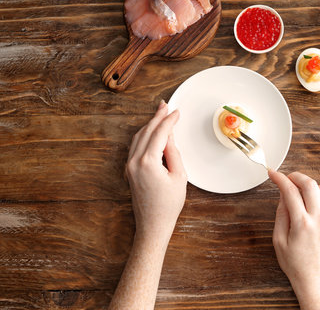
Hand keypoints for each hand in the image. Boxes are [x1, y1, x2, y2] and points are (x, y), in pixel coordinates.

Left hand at [125, 100, 186, 241]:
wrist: (152, 224)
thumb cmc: (168, 204)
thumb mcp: (179, 175)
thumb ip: (173, 152)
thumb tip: (169, 136)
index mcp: (148, 162)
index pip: (160, 133)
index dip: (169, 120)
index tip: (176, 112)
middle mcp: (134, 162)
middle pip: (146, 131)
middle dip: (157, 117)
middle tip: (166, 105)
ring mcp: (129, 166)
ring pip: (138, 137)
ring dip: (149, 124)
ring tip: (160, 114)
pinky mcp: (129, 171)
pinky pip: (135, 146)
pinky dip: (144, 135)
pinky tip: (152, 132)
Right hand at [269, 170, 319, 309]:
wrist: (315, 278)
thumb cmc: (294, 262)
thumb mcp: (278, 240)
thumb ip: (281, 214)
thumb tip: (283, 193)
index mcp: (301, 224)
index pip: (289, 191)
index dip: (279, 179)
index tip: (273, 174)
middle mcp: (318, 219)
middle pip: (309, 184)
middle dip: (296, 176)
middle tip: (287, 179)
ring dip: (310, 185)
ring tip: (300, 192)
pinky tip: (313, 200)